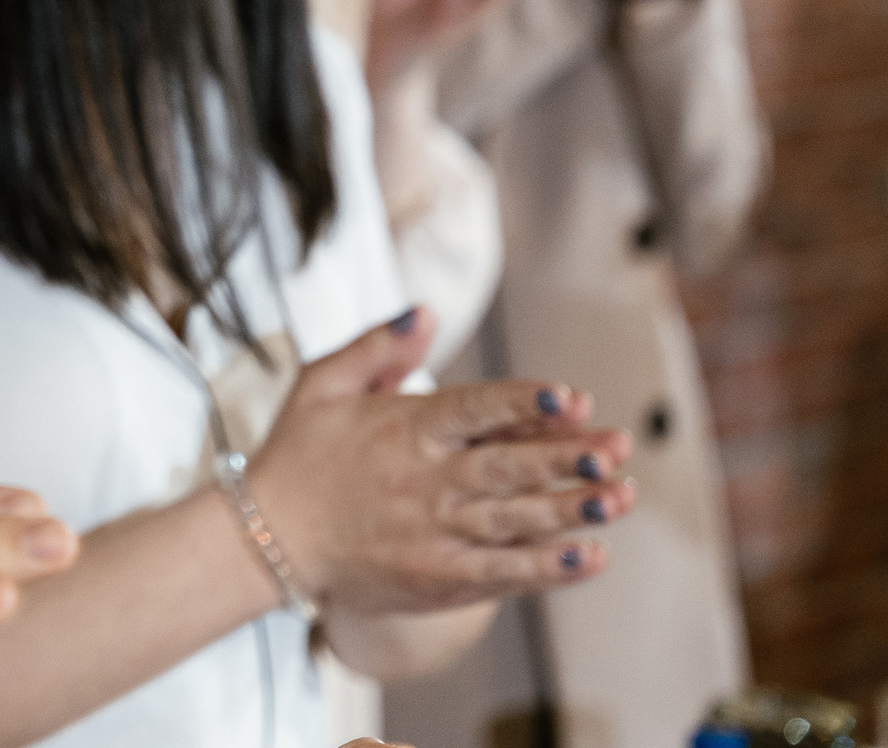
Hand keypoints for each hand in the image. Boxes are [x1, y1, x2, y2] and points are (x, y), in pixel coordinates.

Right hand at [246, 309, 634, 614]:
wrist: (268, 539)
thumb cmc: (300, 454)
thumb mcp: (322, 384)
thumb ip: (375, 347)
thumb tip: (425, 312)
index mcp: (403, 429)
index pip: (473, 410)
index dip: (523, 402)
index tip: (570, 396)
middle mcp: (425, 481)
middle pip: (507, 468)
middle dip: (568, 458)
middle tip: (617, 448)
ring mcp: (434, 534)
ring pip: (515, 520)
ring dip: (571, 509)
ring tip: (618, 497)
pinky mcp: (438, 576)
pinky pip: (503, 573)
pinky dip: (548, 567)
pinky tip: (590, 556)